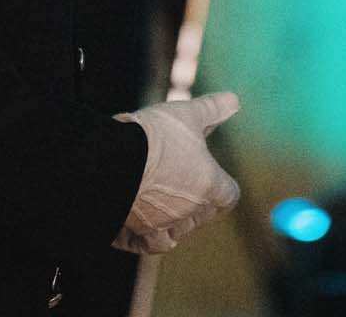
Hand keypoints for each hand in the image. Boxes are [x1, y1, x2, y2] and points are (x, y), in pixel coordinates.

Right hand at [112, 92, 241, 253]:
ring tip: (160, 200)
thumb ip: (213, 109)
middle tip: (181, 181)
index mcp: (208, 184)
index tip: (215, 178)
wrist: (111, 160)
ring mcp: (163, 225)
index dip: (222, 186)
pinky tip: (142, 226)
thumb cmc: (153, 136)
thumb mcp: (187, 114)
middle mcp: (189, 210)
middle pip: (203, 213)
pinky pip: (149, 244)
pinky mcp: (136, 234)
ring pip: (177, 231)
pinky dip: (147, 237)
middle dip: (196, 201)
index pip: (229, 195)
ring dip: (173, 219)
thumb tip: (234, 100)